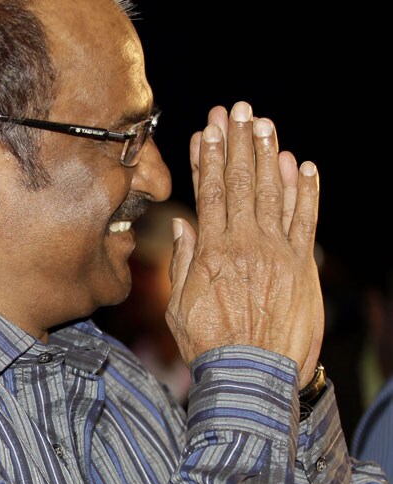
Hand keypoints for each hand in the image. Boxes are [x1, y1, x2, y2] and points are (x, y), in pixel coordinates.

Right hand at [166, 101, 322, 385]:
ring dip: (268, 155)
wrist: (251, 375)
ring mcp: (276, 252)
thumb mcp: (179, 307)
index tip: (207, 129)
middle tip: (237, 109)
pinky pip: (305, 220)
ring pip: (272, 193)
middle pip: (239, 182)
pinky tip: (302, 165)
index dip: (208, 157)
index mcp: (211, 252)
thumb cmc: (209, 345)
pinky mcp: (301, 266)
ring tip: (264, 124)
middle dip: (237, 142)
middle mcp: (245, 244)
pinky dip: (305, 191)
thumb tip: (182, 226)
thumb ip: (183, 263)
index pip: (209, 193)